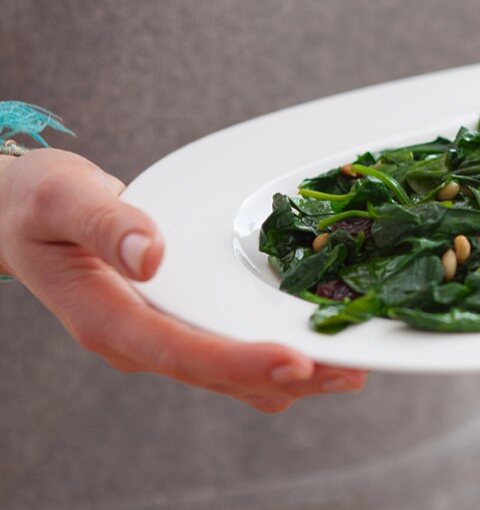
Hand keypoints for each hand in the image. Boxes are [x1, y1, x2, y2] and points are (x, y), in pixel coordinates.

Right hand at [0, 149, 366, 411]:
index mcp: (107, 318)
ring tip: (351, 368)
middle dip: (286, 377)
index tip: (296, 361)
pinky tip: (319, 341)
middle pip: (219, 375)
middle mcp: (138, 340)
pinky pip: (231, 351)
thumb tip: (152, 255)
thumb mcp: (61, 198)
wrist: (21, 216)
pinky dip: (276, 354)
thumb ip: (105, 222)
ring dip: (291, 376)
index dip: (240, 362)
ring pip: (231, 375)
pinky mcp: (179, 324)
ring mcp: (160, 337)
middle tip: (351, 372)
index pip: (180, 352)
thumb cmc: (38, 203)